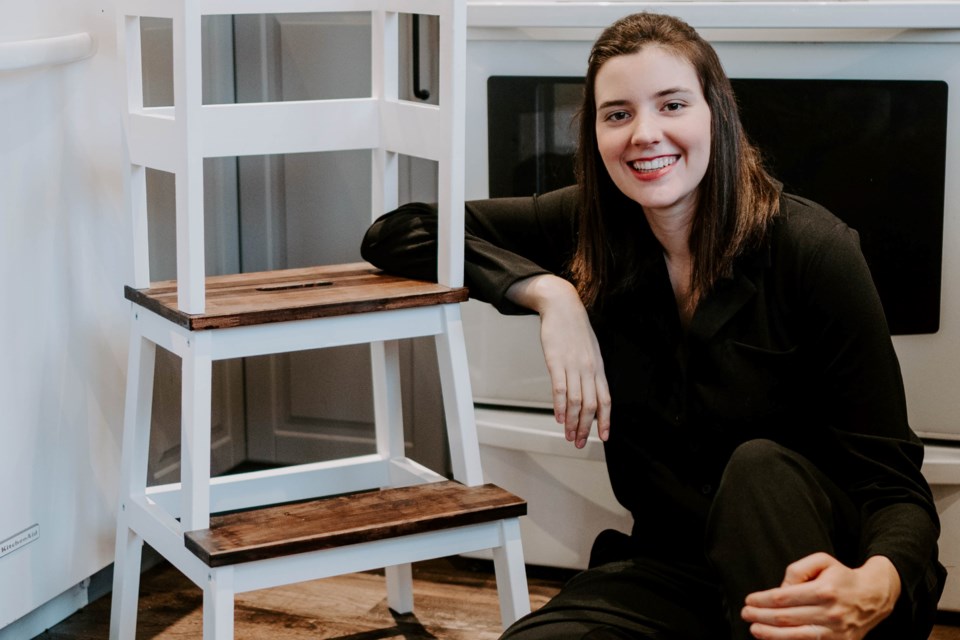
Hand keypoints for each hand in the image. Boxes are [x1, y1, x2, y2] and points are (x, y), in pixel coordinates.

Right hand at [505, 274, 610, 447]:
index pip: (606, 400)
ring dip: (572, 422)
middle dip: (586, 428)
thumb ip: (591, 371)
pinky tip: (559, 417)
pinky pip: (560, 389)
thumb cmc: (575, 330)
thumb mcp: (590, 351)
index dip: (605, 421)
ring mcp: (573, 366)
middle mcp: (589, 369)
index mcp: (598, 368)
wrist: (563, 307)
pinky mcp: (556, 362)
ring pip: (577, 402)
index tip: (603, 438)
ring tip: (568, 436)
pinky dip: (560, 406)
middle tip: (579, 444)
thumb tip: (590, 392)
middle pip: (591, 406)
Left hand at [741, 553, 900, 639]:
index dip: (762, 600)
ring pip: (795, 636)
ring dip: (770, 635)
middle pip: (786, 618)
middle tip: (746, 614)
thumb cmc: (841, 577)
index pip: (783, 598)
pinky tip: (774, 639)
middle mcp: (830, 613)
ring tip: (754, 630)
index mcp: (824, 590)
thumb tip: (780, 590)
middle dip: (761, 617)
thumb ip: (796, 570)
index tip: (749, 600)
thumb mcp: (821, 561)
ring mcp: (836, 632)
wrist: (873, 596)